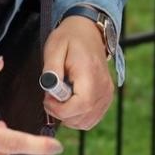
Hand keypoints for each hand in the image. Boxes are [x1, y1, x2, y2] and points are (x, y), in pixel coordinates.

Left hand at [41, 15, 114, 129]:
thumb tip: (49, 89)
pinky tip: (69, 102)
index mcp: (90, 73)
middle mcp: (103, 86)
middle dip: (61, 113)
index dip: (59, 109)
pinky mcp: (107, 98)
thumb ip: (51, 70)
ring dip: (68, 117)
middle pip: (82, 117)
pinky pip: (91, 119)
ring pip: (86, 122)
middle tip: (51, 97)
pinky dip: (78, 117)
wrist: (88, 32)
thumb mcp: (54, 48)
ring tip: (60, 98)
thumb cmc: (69, 39)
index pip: (80, 105)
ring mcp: (107, 93)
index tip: (47, 98)